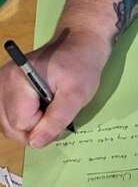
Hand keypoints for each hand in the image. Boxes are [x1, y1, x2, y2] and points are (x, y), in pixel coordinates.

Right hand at [0, 29, 110, 147]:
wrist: (79, 44)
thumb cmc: (81, 67)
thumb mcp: (77, 96)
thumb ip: (56, 120)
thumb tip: (35, 143)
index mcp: (18, 81)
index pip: (21, 123)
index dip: (44, 126)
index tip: (61, 113)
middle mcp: (3, 82)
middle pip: (9, 126)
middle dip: (35, 129)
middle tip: (56, 114)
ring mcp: (1, 84)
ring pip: (6, 124)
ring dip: (29, 125)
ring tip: (48, 109)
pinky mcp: (4, 86)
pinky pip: (7, 115)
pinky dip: (23, 119)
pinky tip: (39, 108)